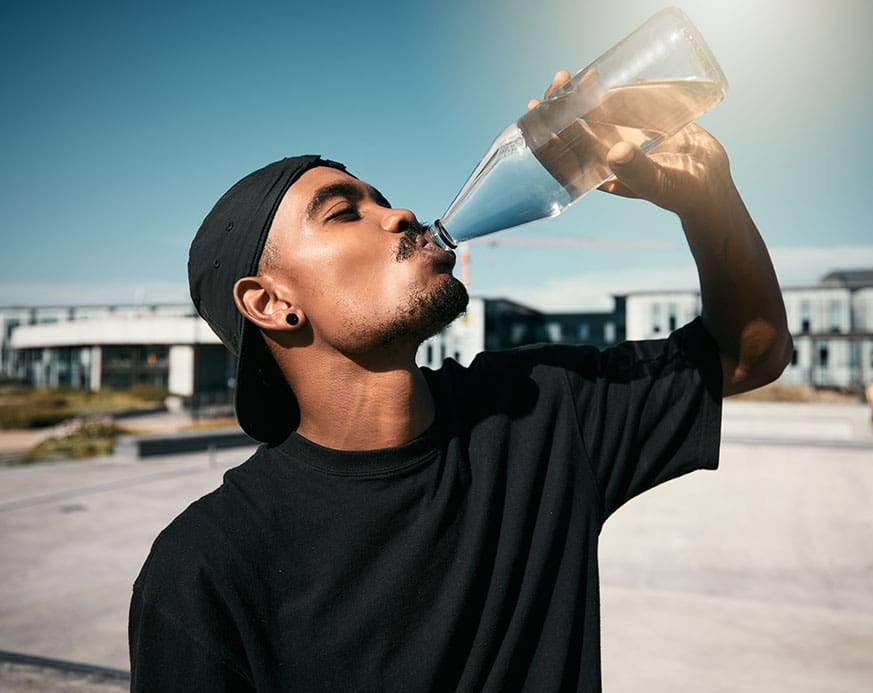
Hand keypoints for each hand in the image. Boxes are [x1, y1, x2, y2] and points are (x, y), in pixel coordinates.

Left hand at [529, 70, 735, 221]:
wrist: (711, 184)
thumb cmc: (684, 191)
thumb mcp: (661, 183)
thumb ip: (639, 171)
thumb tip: (615, 152)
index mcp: (600, 175)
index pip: (564, 153)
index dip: (546, 133)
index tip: (538, 109)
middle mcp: (604, 157)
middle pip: (571, 130)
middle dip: (559, 107)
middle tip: (559, 81)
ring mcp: (620, 141)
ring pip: (589, 116)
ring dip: (578, 96)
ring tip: (573, 75)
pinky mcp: (637, 127)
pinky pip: (613, 108)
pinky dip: (603, 93)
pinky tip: (597, 77)